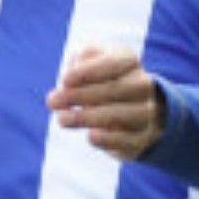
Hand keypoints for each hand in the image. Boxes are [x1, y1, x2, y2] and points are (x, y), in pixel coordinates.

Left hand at [46, 45, 165, 160]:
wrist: (130, 111)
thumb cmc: (101, 81)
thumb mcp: (92, 62)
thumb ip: (82, 59)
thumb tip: (73, 70)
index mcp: (129, 61)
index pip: (112, 63)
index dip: (87, 72)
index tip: (64, 80)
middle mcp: (143, 86)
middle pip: (114, 89)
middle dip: (80, 95)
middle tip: (52, 101)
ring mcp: (145, 113)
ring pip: (120, 115)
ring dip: (87, 117)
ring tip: (61, 119)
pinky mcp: (141, 138)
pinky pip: (126, 139)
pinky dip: (108, 138)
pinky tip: (90, 136)